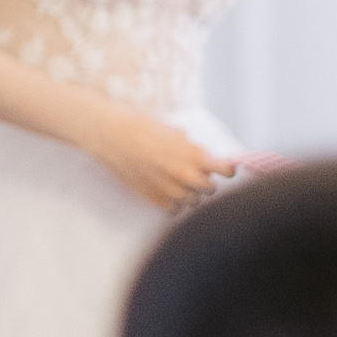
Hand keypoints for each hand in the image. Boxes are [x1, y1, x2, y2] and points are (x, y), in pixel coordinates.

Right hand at [80, 101, 236, 211]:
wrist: (109, 135)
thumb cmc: (139, 126)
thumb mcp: (173, 130)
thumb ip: (191, 147)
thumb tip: (202, 156)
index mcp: (194, 155)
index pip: (226, 171)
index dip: (227, 169)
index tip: (224, 168)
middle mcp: (186, 175)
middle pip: (210, 189)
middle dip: (204, 180)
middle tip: (193, 171)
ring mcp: (169, 190)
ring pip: (193, 201)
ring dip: (189, 193)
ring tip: (175, 180)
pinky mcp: (153, 198)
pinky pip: (174, 209)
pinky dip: (172, 202)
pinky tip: (164, 189)